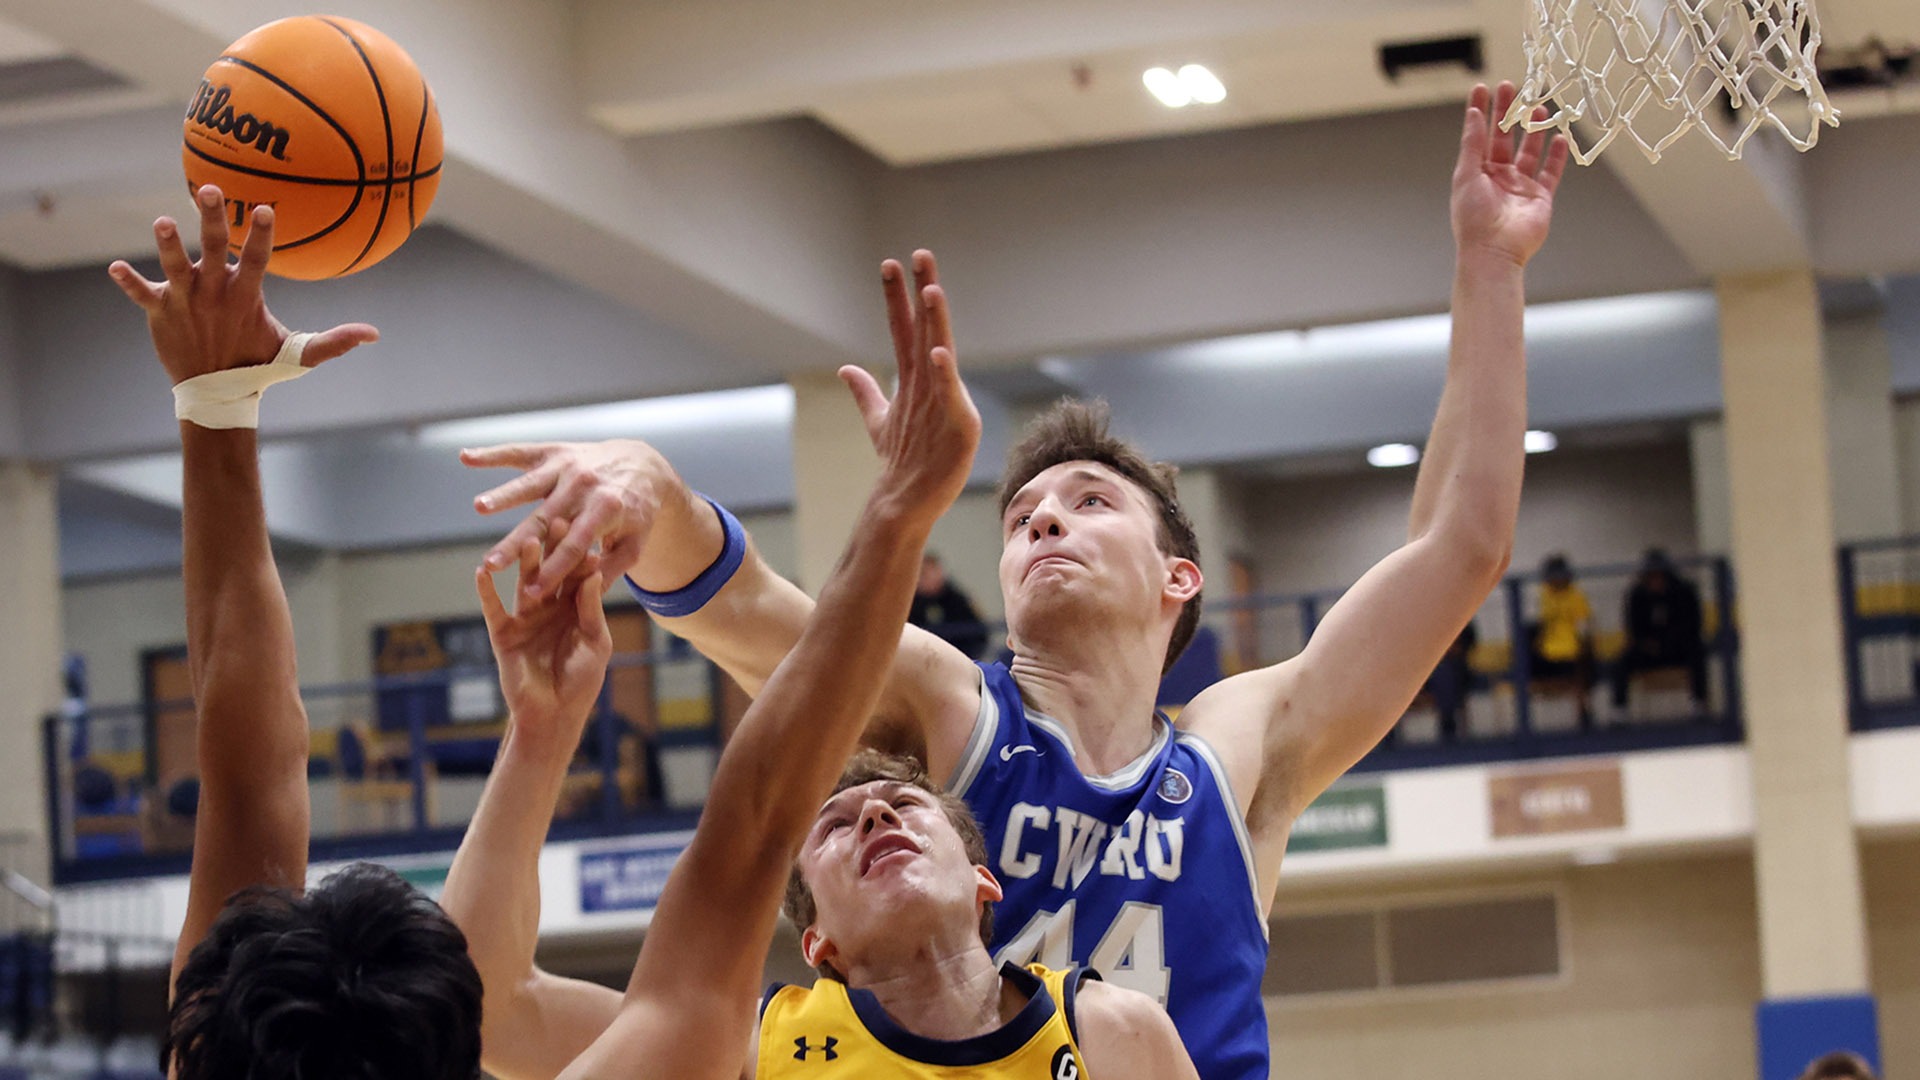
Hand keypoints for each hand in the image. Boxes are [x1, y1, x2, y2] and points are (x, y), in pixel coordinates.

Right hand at [107, 184, 376, 385]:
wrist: (218, 386)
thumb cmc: (256, 362)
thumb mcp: (295, 355)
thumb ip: (332, 343)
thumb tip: (374, 335)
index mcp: (245, 290)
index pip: (257, 257)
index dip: (260, 235)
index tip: (265, 209)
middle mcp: (215, 285)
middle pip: (214, 247)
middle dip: (213, 220)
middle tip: (210, 189)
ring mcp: (187, 295)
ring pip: (177, 264)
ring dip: (169, 245)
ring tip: (162, 222)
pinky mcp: (161, 310)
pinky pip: (142, 293)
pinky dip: (129, 282)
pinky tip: (116, 269)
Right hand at [463, 438, 672, 596]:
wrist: (642, 464)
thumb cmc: (636, 512)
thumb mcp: (635, 542)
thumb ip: (612, 568)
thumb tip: (588, 597)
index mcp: (605, 510)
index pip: (575, 546)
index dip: (555, 569)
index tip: (533, 592)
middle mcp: (583, 486)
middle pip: (544, 520)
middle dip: (517, 543)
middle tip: (491, 562)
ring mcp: (566, 467)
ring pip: (529, 484)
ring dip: (504, 495)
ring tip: (479, 506)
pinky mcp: (552, 452)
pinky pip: (518, 453)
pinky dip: (492, 455)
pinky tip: (466, 457)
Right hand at [475, 527, 613, 734]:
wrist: (554, 714)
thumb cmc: (581, 680)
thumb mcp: (595, 642)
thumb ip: (590, 609)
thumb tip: (593, 572)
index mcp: (575, 608)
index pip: (579, 575)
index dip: (583, 556)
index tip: (589, 531)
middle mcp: (549, 607)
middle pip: (552, 572)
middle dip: (554, 549)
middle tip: (557, 521)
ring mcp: (525, 617)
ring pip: (524, 584)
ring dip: (525, 563)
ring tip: (526, 539)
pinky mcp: (503, 632)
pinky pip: (493, 608)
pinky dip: (486, 590)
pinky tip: (482, 570)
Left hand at [839, 250, 981, 525]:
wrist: (911, 499)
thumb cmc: (905, 459)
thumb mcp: (880, 420)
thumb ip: (865, 392)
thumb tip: (846, 368)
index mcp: (914, 379)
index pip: (905, 329)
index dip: (897, 298)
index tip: (891, 264)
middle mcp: (930, 383)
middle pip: (924, 329)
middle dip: (922, 293)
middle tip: (920, 254)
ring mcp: (944, 400)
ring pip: (938, 352)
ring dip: (935, 322)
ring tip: (931, 289)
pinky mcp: (956, 423)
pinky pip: (947, 393)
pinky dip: (942, 373)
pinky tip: (937, 352)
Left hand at [1451, 83, 1569, 267]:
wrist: (1494, 251)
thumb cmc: (1473, 217)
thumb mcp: (1467, 175)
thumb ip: (1472, 144)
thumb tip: (1473, 114)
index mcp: (1477, 172)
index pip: (1480, 134)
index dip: (1481, 111)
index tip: (1483, 87)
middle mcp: (1499, 176)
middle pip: (1505, 137)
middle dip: (1508, 112)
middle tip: (1513, 86)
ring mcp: (1520, 186)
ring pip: (1530, 151)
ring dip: (1535, 129)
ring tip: (1539, 106)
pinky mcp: (1540, 197)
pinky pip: (1551, 172)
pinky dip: (1557, 156)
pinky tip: (1559, 136)